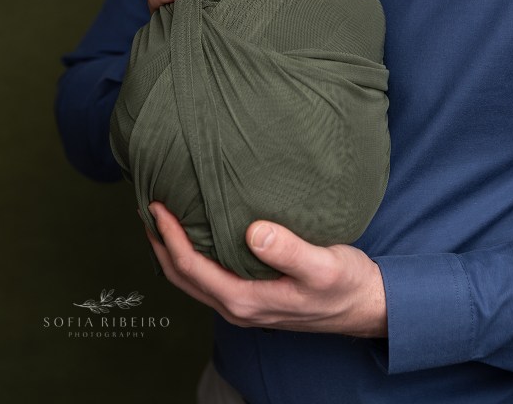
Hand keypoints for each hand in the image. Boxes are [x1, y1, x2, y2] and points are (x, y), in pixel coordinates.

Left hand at [146, 202, 387, 337]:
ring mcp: (245, 305)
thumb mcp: (322, 265)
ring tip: (163, 220)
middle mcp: (238, 307)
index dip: (169, 237)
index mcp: (246, 300)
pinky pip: (210, 278)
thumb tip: (252, 231)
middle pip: (181, 278)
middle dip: (160, 244)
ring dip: (173, 252)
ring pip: (194, 281)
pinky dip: (193, 258)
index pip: (191, 268)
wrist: (365, 306)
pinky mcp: (254, 297)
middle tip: (147, 208)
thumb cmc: (345, 284)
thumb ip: (288, 250)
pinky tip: (200, 235)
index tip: (156, 205)